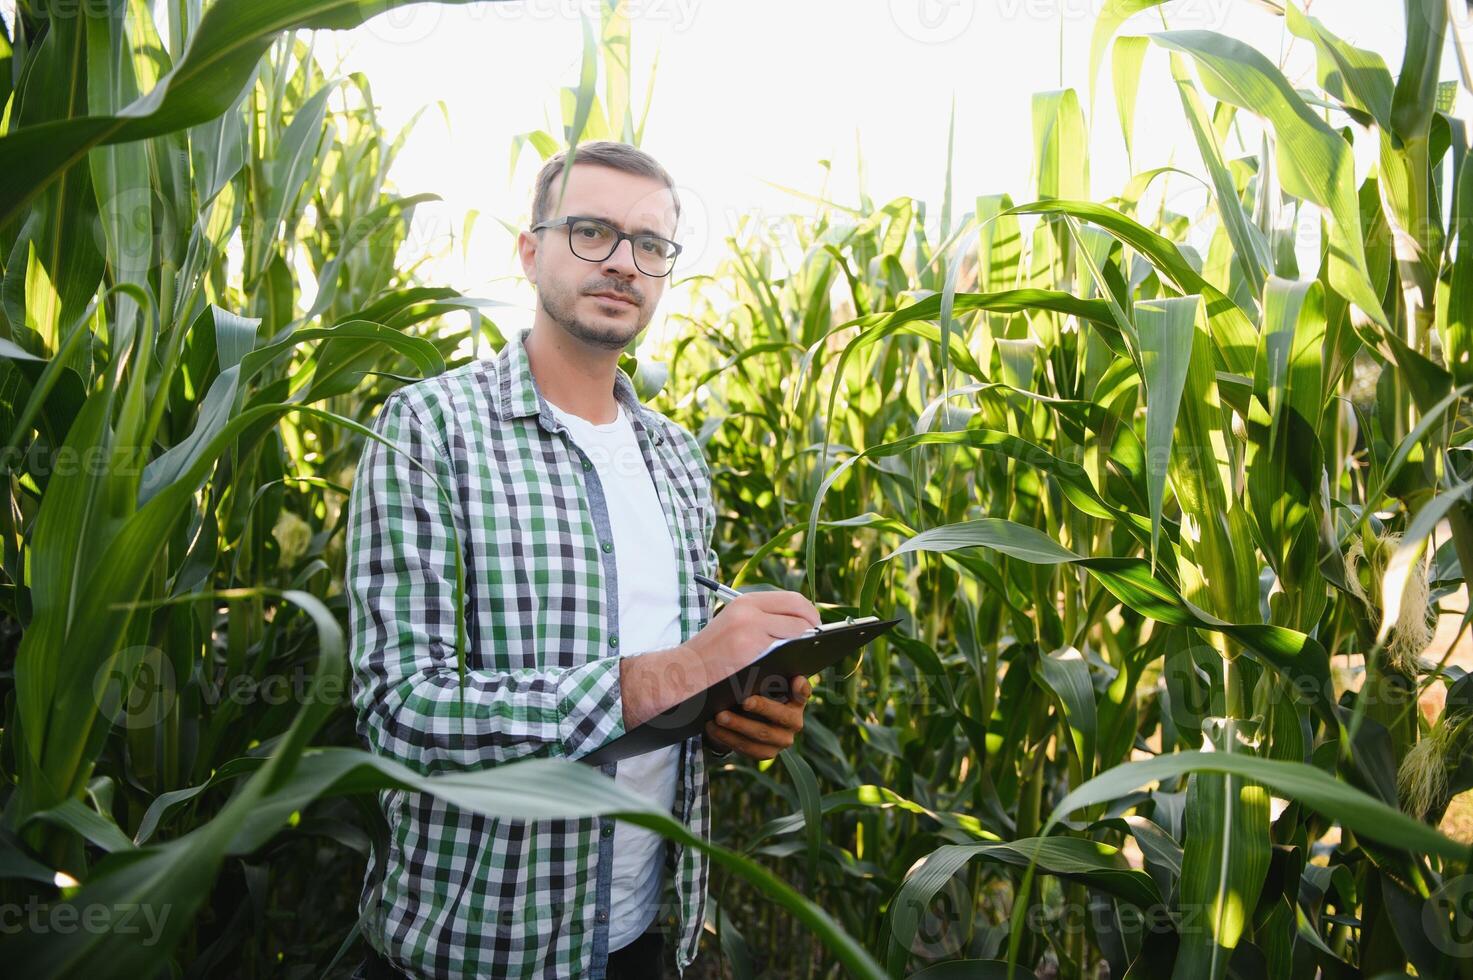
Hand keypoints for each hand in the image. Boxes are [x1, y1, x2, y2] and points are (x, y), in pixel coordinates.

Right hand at [686, 590, 820, 683]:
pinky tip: (792, 670)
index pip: (793, 600)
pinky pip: (785, 657)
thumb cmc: (710, 653)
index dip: (810, 613)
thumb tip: (801, 625)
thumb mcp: (733, 623)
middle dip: (814, 629)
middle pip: (800, 615)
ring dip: (804, 647)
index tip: (815, 625)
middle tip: (817, 642)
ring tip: (806, 655)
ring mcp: (751, 634)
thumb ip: (762, 619)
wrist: (683, 672)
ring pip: (797, 636)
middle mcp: (749, 612)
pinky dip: (792, 663)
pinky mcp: (751, 655)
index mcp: (746, 602)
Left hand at [704, 674, 811, 760]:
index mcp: (796, 698)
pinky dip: (729, 739)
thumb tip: (759, 646)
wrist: (742, 715)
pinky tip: (713, 728)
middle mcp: (794, 721)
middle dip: (762, 707)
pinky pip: (748, 748)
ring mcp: (782, 739)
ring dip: (738, 726)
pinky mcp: (767, 752)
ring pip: (761, 735)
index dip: (801, 688)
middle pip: (781, 716)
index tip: (794, 681)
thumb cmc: (752, 689)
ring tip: (719, 716)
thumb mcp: (759, 676)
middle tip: (744, 700)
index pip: (803, 691)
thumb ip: (763, 666)